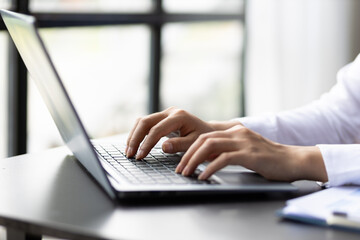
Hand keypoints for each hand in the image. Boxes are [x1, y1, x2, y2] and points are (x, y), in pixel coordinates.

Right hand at [126, 107, 240, 158]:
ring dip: (134, 135)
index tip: (140, 156)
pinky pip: (145, 123)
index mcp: (179, 116)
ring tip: (129, 151)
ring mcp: (165, 113)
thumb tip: (164, 147)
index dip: (146, 144)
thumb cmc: (204, 139)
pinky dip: (138, 133)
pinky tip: (134, 145)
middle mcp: (170, 112)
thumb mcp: (195, 143)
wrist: (209, 132)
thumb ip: (180, 145)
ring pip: (142, 121)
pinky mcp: (162, 118)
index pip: (157, 130)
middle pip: (145, 122)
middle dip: (135, 139)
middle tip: (130, 154)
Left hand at [176, 125, 327, 182]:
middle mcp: (237, 132)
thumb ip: (229, 148)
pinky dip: (210, 168)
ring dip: (194, 160)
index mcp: (235, 130)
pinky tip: (203, 176)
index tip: (182, 160)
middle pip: (204, 139)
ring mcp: (243, 142)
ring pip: (210, 146)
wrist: (294, 160)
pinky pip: (223, 159)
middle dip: (188, 154)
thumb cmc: (269, 158)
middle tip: (179, 168)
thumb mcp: (245, 149)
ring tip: (187, 172)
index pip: (206, 135)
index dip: (190, 147)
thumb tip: (208, 156)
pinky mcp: (249, 154)